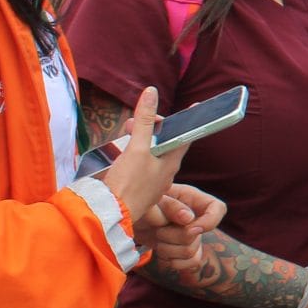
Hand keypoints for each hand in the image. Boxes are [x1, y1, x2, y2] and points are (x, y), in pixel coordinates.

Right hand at [99, 87, 186, 239]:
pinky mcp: (138, 187)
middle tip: (135, 119)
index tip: (197, 106)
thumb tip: (152, 93)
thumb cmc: (128, 184)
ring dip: (141, 137)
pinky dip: (134, 151)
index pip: (186, 135)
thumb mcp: (137, 148)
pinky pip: (141, 163)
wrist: (110, 214)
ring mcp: (152, 180)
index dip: (190, 119)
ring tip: (126, 129)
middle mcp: (165, 172)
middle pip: (165, 142)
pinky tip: (122, 150)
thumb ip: (145, 122)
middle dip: (153, 126)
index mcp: (171, 162)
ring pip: (151, 152)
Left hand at [141, 183, 225, 274]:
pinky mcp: (185, 250)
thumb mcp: (152, 199)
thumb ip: (170, 206)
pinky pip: (192, 263)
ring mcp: (191, 235)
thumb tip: (189, 218)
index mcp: (192, 199)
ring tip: (157, 240)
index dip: (210, 221)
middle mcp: (196, 217)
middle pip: (197, 236)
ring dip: (169, 249)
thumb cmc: (141, 204)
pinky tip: (163, 254)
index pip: (217, 209)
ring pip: (192, 252)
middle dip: (174, 237)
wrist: (128, 218)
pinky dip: (174, 261)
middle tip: (158, 230)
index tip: (191, 227)